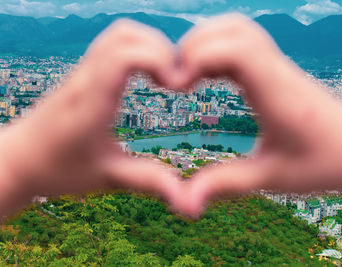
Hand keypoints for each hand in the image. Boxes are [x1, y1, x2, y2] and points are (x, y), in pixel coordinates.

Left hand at [0, 19, 181, 216]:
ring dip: (149, 46)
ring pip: (118, 33)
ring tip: (163, 77)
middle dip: (160, 49)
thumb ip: (148, 182)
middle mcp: (86, 79)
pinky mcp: (82, 72)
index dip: (159, 61)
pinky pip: (113, 44)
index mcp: (92, 103)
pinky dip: (138, 50)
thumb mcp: (108, 177)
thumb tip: (188, 201)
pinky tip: (146, 77)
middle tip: (174, 81)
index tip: (175, 87)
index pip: (125, 56)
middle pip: (125, 34)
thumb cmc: (59, 169)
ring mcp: (82, 72)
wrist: (18, 160)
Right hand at [172, 14, 341, 216]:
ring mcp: (279, 66)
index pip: (237, 50)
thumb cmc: (325, 164)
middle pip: (232, 29)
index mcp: (278, 94)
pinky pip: (244, 43)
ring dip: (206, 43)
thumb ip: (226, 185)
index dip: (198, 58)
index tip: (179, 87)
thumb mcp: (272, 179)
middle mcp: (278, 71)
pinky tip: (209, 76)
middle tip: (177, 81)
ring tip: (189, 75)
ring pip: (238, 29)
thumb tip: (184, 203)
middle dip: (194, 46)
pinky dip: (219, 50)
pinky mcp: (278, 69)